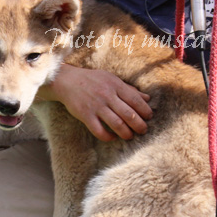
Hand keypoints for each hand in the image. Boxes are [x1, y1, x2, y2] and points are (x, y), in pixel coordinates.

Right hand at [38, 64, 152, 141]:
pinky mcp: (85, 116)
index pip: (135, 100)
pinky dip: (108, 136)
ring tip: (130, 136)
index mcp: (115, 85)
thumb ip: (129, 89)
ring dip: (126, 133)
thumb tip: (147, 98)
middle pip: (128, 114)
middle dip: (139, 125)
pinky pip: (99, 130)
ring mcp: (96, 106)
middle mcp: (107, 95)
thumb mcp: (111, 79)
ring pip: (116, 124)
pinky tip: (112, 137)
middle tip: (143, 130)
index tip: (149, 117)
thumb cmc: (92, 80)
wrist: (67, 81)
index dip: (145, 110)